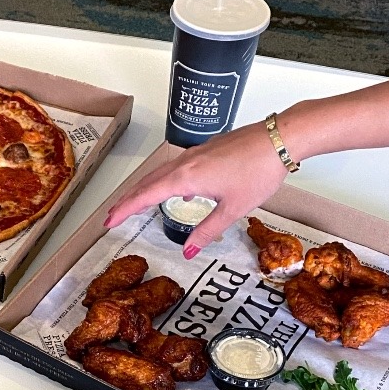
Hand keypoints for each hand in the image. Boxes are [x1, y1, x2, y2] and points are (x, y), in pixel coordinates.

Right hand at [104, 121, 288, 257]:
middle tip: (111, 216)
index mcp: (186, 178)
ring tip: (134, 204)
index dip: (124, 210)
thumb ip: (207, 230)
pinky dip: (164, 180)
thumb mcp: (233, 209)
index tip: (108, 221)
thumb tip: (187, 251)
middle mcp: (185, 163)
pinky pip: (175, 167)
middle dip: (127, 200)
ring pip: (160, 173)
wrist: (280, 138)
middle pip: (146, 182)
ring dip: (144, 189)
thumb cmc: (259, 172)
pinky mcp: (206, 150)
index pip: (145, 196)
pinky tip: (176, 191)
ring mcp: (195, 154)